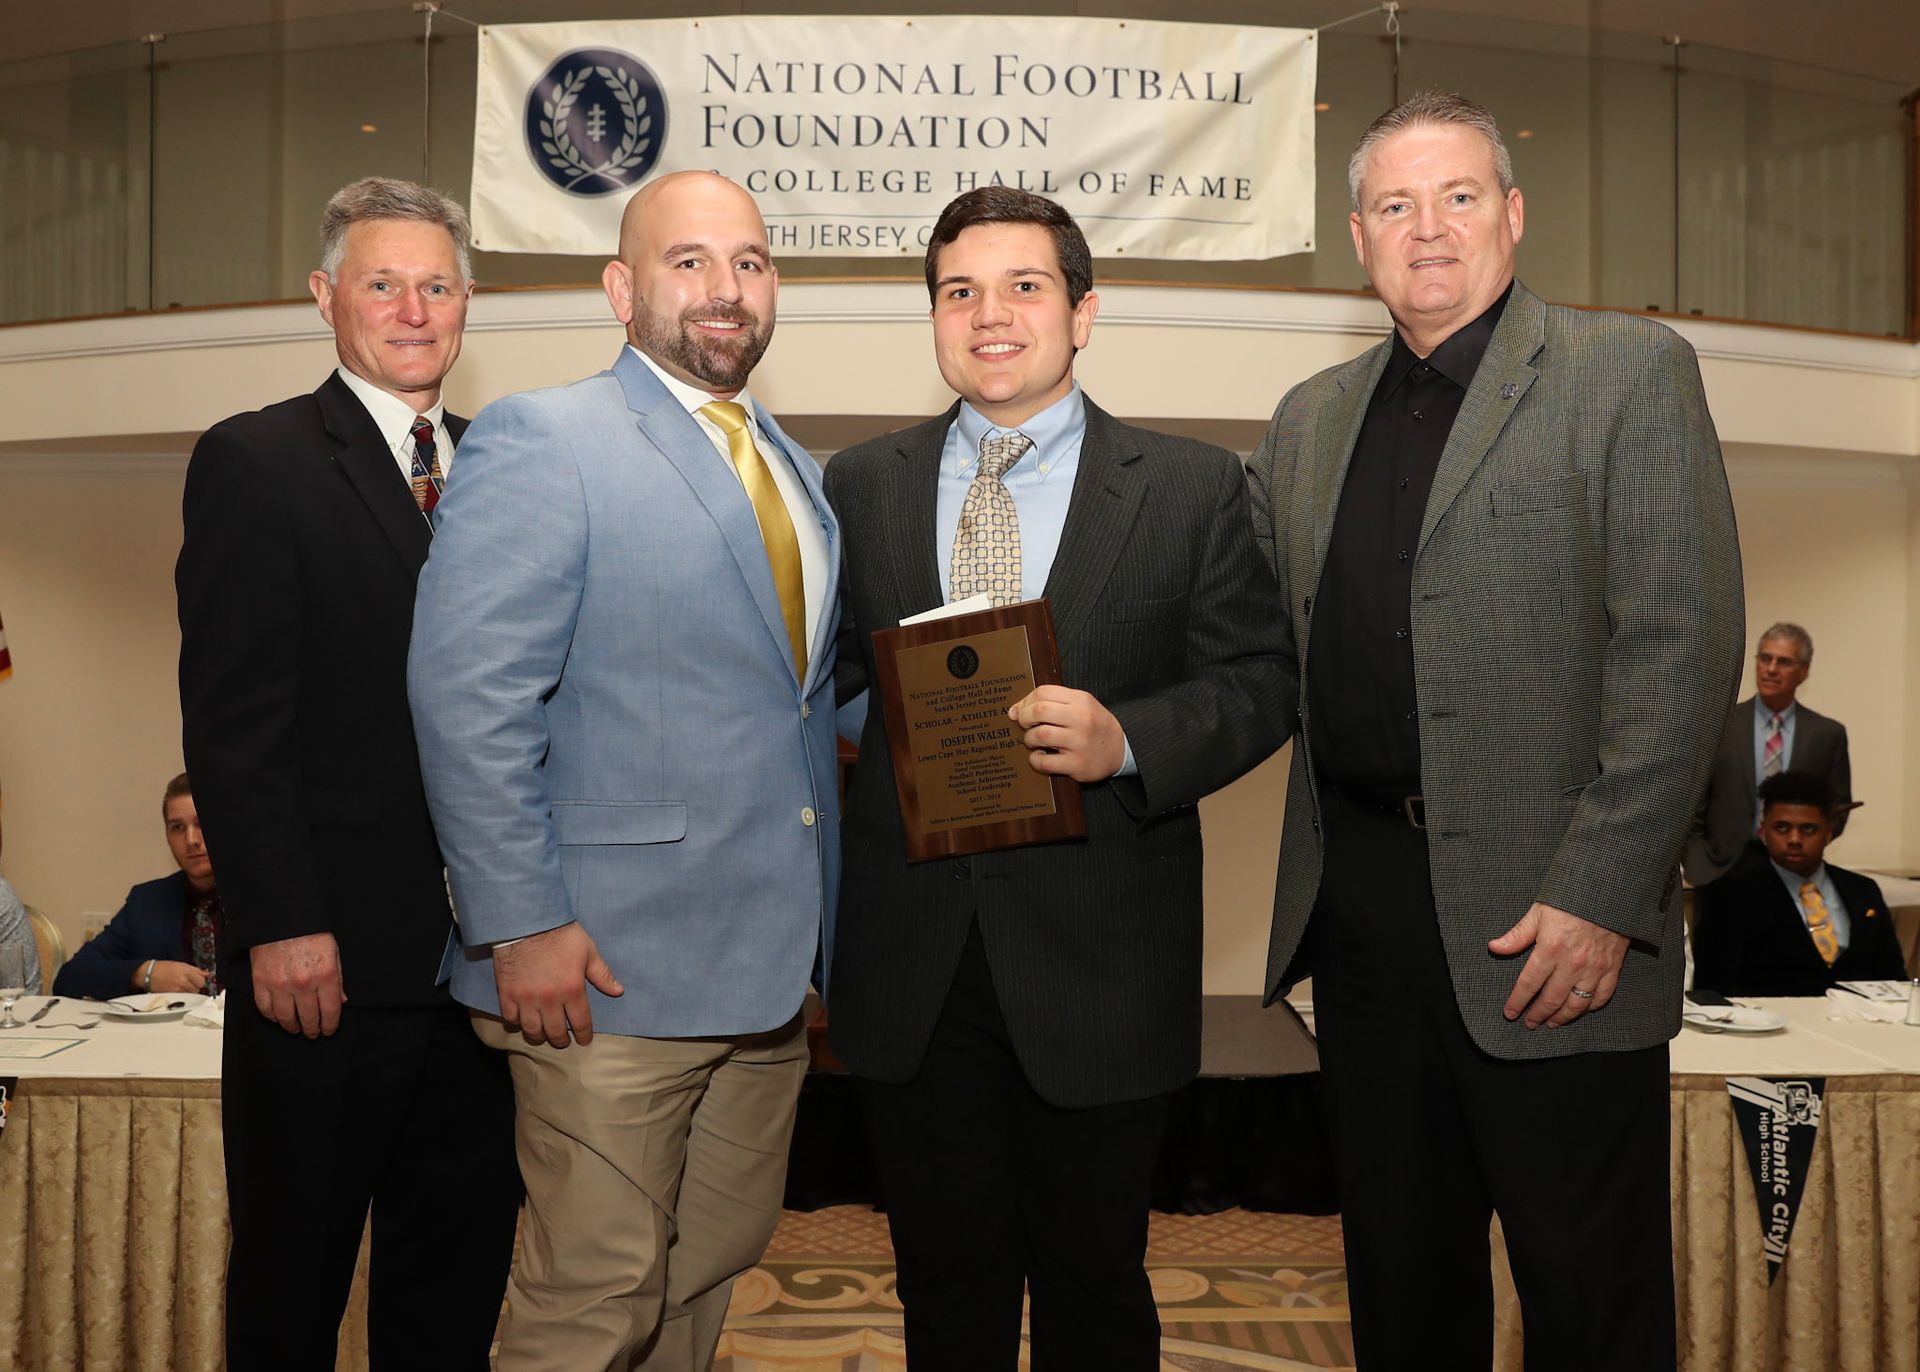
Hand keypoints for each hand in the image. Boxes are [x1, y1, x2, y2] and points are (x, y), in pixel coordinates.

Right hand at [135, 960, 208, 994]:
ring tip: (181, 986)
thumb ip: (195, 970)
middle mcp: (183, 981)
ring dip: (189, 992)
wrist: (148, 973)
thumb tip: (207, 974)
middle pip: (197, 989)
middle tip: (188, 983)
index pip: (202, 981)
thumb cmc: (163, 968)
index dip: (200, 981)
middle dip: (195, 987)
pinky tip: (176, 990)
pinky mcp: (171, 995)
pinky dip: (182, 995)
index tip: (197, 980)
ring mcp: (177, 989)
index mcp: (186, 972)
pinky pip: (183, 998)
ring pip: (190, 994)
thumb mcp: (181, 965)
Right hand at [249, 933, 344, 1037]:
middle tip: (312, 1033)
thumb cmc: (310, 932)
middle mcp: (303, 983)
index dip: (330, 1025)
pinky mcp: (260, 982)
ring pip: (286, 1018)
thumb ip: (337, 979)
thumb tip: (340, 1000)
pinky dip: (272, 1016)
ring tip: (295, 1028)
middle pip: (309, 1018)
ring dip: (292, 1026)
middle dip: (312, 1029)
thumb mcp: (333, 952)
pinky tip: (278, 1017)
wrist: (281, 917)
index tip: (329, 1030)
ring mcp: (280, 984)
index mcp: (326, 975)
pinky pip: (265, 1008)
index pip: (331, 1011)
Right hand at [493, 922, 623, 1048]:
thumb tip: (619, 991)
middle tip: (563, 1042)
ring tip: (542, 1036)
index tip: (584, 1040)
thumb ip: (602, 974)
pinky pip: (510, 1019)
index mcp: (572, 990)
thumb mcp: (588, 951)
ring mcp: (526, 999)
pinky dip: (515, 1024)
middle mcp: (549, 1000)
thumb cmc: (561, 934)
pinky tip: (521, 1023)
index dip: (583, 1035)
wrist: (527, 921)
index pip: (580, 1023)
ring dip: (539, 1037)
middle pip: (555, 1032)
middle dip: (561, 1041)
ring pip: (532, 1031)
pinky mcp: (507, 994)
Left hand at [1007, 686, 1125, 781]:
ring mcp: (1080, 743)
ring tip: (1034, 741)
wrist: (1120, 749)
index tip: (1022, 710)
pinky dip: (1035, 760)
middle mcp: (1081, 719)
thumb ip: (1051, 703)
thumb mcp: (1080, 705)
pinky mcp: (1077, 764)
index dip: (1026, 701)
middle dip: (1024, 718)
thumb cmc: (1093, 725)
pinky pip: (1045, 762)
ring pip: (1040, 735)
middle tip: (1026, 726)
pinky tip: (1040, 756)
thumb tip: (1014, 711)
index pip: (1043, 692)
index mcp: (1081, 700)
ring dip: (1029, 739)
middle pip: (1039, 711)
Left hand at [1489, 902, 1628, 1029]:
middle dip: (1537, 1015)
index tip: (1510, 1013)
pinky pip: (1602, 997)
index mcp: (1550, 949)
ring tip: (1552, 1023)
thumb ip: (1516, 935)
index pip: (1528, 984)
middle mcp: (1572, 964)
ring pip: (1576, 1004)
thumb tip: (1494, 947)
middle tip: (1529, 1023)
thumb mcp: (1538, 913)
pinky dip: (1589, 1008)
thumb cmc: (1570, 900)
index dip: (1517, 1002)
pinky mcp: (1612, 968)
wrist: (1607, 891)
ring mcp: (1594, 968)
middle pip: (1551, 999)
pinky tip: (1579, 1011)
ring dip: (1562, 1017)